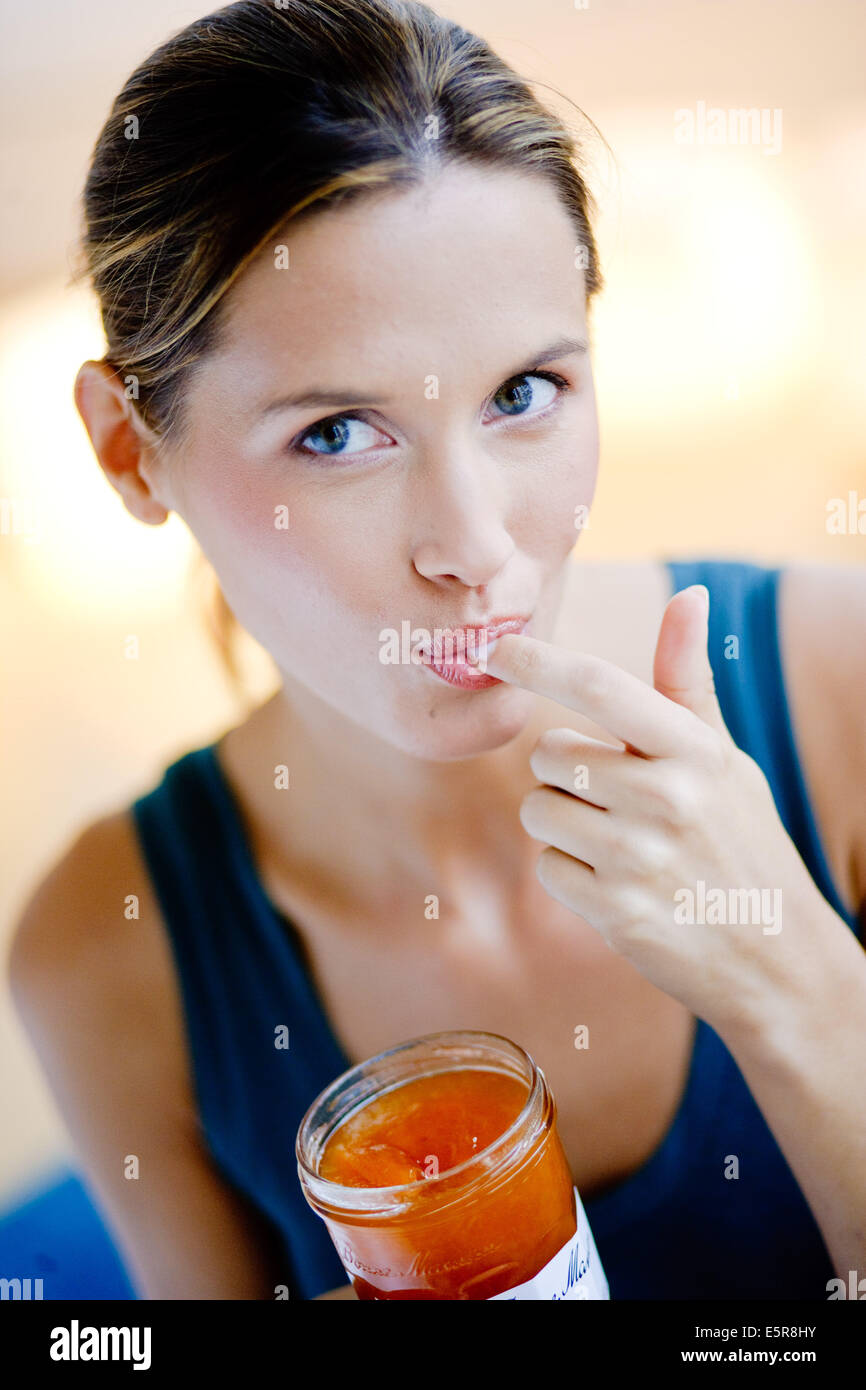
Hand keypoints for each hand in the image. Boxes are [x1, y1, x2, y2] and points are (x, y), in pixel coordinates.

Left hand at [483, 585, 830, 1035]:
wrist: (776, 955)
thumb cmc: (742, 841)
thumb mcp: (725, 758)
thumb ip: (687, 681)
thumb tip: (689, 595)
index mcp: (693, 749)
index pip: (598, 683)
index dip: (537, 661)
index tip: (495, 648)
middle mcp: (666, 797)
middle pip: (549, 754)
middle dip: (561, 772)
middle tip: (609, 797)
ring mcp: (639, 857)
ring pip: (538, 812)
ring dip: (561, 824)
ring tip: (616, 842)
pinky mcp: (617, 911)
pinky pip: (547, 868)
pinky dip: (569, 874)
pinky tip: (617, 884)